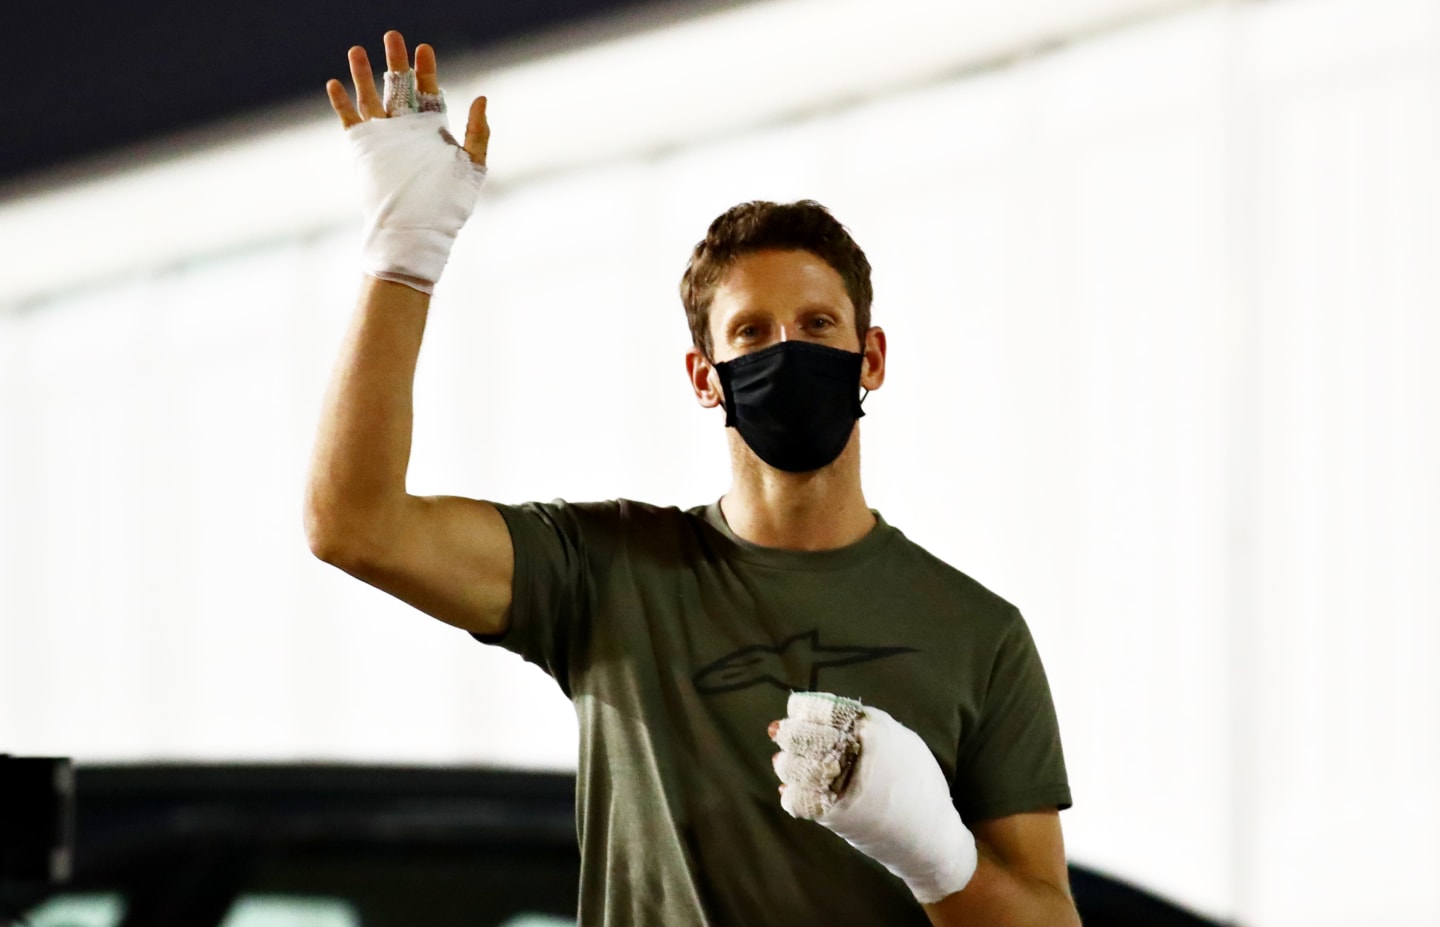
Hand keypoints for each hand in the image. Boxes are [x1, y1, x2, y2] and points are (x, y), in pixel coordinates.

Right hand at [325, 31, 488, 292]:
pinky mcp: (364, 150)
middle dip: (396, 61)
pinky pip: (350, 121)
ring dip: (363, 74)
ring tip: (357, 49)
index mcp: (433, 130)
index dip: (426, 69)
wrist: (416, 230)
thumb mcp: (472, 166)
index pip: (428, 91)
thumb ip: (478, 132)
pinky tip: (335, 83)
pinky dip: (342, 103)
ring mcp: (384, 138)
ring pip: (371, 98)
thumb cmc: (448, 205)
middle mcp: (407, 130)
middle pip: (399, 87)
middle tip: (393, 36)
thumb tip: (481, 97)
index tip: (424, 48)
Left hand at [770, 692, 977, 904]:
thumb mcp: (905, 742)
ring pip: (798, 768)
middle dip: (790, 733)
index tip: (794, 708)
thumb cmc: (919, 785)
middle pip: (807, 737)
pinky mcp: (834, 815)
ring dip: (786, 763)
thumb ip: (872, 725)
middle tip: (777, 730)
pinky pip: (800, 801)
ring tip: (781, 761)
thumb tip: (835, 714)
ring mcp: (842, 785)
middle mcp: (856, 755)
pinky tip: (787, 790)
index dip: (807, 709)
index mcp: (876, 732)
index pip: (828, 711)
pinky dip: (790, 794)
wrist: (929, 837)